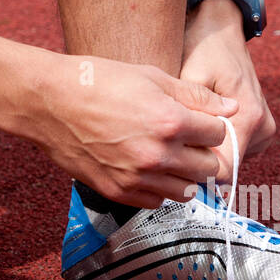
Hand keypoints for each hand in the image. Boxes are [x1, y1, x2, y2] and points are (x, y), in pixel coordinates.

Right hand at [30, 55, 237, 207]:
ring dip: (184, 175)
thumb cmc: (99, 82)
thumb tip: (231, 108)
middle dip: (202, 153)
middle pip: (208, 168)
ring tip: (168, 157)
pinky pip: (157, 202)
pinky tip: (147, 169)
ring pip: (187, 191)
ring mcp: (137, 177)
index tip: (198, 121)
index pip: (217, 135)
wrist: (49, 102)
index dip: (210, 126)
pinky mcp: (118, 192)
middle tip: (185, 140)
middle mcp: (158, 155)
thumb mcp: (152, 77)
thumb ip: (196, 96)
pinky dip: (159, 189)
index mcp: (170, 122)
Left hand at [180, 0, 275, 181]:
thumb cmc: (203, 49)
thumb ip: (193, 115)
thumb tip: (184, 153)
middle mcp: (263, 127)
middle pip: (226, 167)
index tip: (172, 166)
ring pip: (230, 160)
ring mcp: (265, 130)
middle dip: (200, 159)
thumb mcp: (191, 77)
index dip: (195, 171)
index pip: (224, 169)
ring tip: (189, 126)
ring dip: (208, 150)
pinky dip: (217, 143)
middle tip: (176, 139)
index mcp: (249, 117)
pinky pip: (235, 150)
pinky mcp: (261, 129)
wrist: (221, 29)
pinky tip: (202, 124)